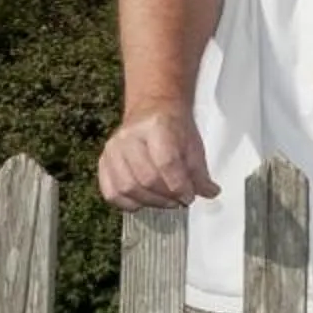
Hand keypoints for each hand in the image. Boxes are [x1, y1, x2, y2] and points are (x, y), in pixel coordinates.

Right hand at [97, 107, 217, 209]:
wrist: (152, 108)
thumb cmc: (174, 126)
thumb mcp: (194, 143)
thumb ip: (200, 171)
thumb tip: (209, 193)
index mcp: (156, 126)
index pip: (166, 162)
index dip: (179, 185)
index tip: (189, 196)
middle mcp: (129, 137)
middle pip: (146, 178)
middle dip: (167, 196)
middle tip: (180, 200)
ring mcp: (113, 149)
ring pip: (127, 187)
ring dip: (150, 202)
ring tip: (166, 201)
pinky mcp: (103, 161)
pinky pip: (111, 192)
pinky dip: (128, 203)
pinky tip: (145, 201)